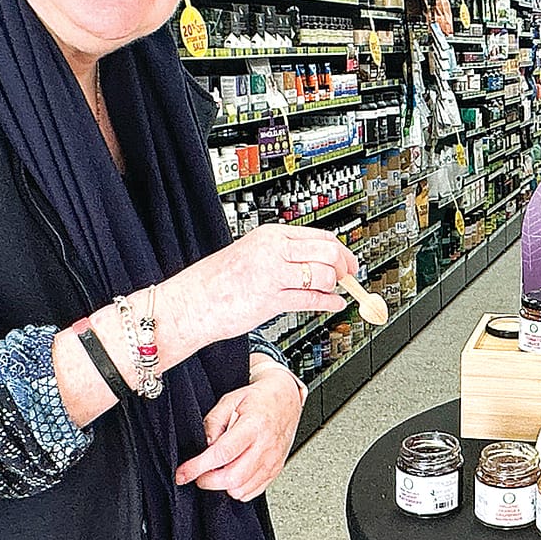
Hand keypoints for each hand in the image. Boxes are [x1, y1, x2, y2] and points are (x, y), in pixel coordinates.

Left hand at [174, 367, 305, 498]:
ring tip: (216, 472)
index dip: (198, 467)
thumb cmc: (259, 399)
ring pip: (242, 489)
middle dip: (207, 481)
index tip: (183, 474)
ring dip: (222, 486)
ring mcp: (272, 461)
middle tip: (198, 474)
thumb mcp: (229, 401)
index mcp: (253, 426)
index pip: (222, 454)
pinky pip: (253, 492)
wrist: (286, 399)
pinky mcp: (276, 470)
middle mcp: (265, 446)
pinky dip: (237, 490)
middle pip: (232, 477)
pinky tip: (231, 476)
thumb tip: (204, 447)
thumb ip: (213, 423)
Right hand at [176, 225, 358, 346]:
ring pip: (323, 275)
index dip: (341, 250)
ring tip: (334, 293)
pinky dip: (329, 303)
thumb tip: (318, 262)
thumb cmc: (218, 282)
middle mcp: (274, 250)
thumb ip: (284, 256)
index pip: (320, 235)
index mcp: (271, 235)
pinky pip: (311, 299)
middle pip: (328, 251)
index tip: (349, 262)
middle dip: (344, 267)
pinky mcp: (271, 299)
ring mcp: (273, 274)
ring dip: (334, 286)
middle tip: (349, 278)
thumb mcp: (254, 255)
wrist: (190, 303)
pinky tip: (334, 305)